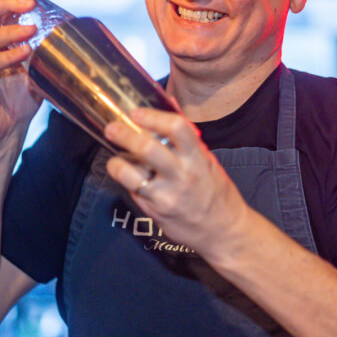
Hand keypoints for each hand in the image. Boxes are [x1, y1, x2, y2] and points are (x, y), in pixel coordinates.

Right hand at [0, 0, 41, 145]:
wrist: (6, 130)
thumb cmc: (22, 100)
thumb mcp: (41, 71)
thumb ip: (50, 53)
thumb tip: (79, 41)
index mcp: (1, 38)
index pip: (7, 6)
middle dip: (9, 2)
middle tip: (30, 1)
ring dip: (10, 30)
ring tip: (32, 29)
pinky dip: (5, 56)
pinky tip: (22, 53)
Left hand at [104, 107, 250, 258]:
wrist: (224, 232)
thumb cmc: (218, 193)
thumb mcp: (209, 161)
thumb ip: (188, 137)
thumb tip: (170, 104)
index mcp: (198, 159)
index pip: (177, 128)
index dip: (153, 117)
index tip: (136, 113)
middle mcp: (182, 176)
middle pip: (147, 148)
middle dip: (124, 135)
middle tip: (112, 129)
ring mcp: (167, 195)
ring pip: (130, 174)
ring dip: (116, 162)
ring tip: (116, 158)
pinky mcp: (155, 212)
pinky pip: (132, 191)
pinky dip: (125, 180)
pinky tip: (128, 176)